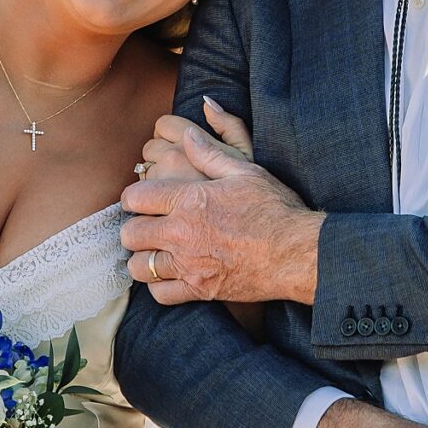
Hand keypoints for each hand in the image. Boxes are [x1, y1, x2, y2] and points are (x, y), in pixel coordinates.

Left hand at [121, 111, 322, 304]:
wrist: (296, 252)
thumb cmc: (274, 208)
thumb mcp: (244, 170)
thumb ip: (209, 153)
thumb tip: (187, 134)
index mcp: (188, 199)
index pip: (135, 197)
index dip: (132, 197)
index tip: (139, 200)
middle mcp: (181, 233)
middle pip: (131, 234)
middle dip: (133, 227)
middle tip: (145, 225)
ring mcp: (189, 264)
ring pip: (141, 266)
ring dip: (143, 258)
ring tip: (154, 251)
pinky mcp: (200, 290)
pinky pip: (161, 294)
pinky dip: (158, 286)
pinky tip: (168, 275)